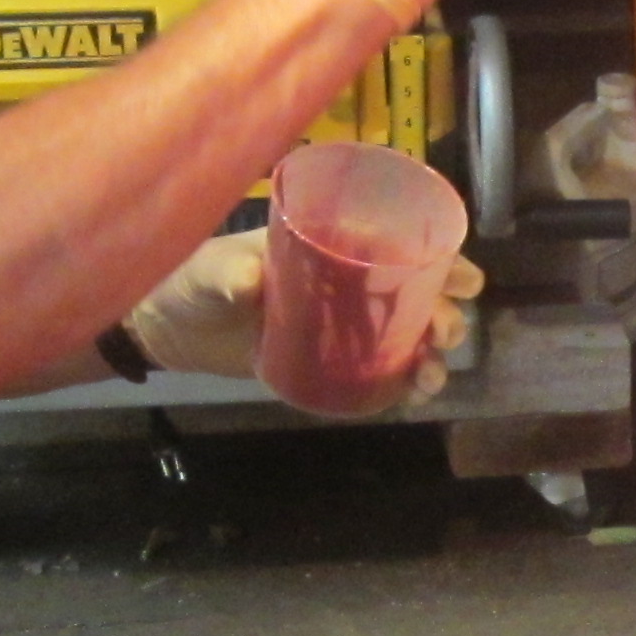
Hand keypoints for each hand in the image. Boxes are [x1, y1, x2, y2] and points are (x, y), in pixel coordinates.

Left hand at [126, 233, 486, 411]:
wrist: (168, 325)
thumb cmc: (193, 278)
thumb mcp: (213, 269)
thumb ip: (230, 273)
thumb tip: (249, 284)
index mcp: (331, 242)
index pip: (401, 242)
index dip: (442, 258)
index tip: (466, 279)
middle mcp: (346, 281)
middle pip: (417, 292)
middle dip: (445, 311)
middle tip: (444, 332)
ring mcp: (340, 325)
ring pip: (405, 335)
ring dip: (430, 352)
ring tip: (430, 372)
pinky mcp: (328, 363)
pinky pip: (377, 372)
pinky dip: (402, 382)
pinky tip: (414, 394)